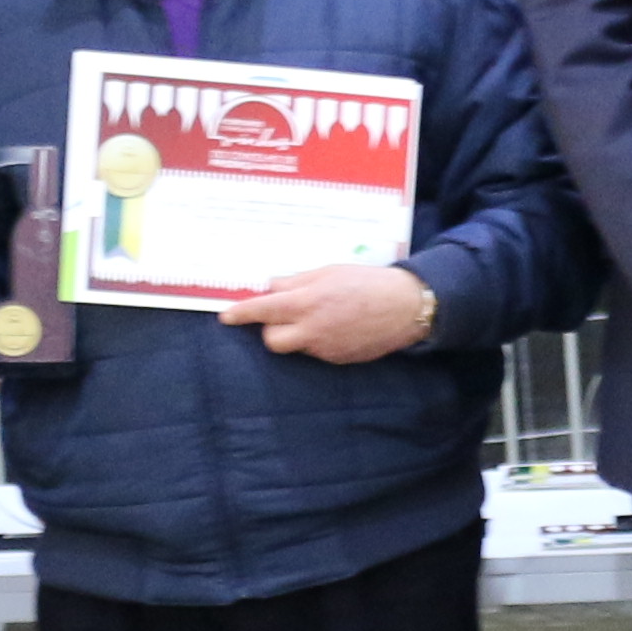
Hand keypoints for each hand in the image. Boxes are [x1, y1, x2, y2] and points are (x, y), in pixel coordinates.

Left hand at [224, 260, 439, 363]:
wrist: (405, 307)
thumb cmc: (368, 282)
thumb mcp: (329, 271)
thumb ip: (297, 281)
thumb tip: (272, 286)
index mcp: (308, 302)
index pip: (263, 310)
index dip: (241, 313)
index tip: (226, 316)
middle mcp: (312, 329)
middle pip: (272, 339)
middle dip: (272, 328)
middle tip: (285, 314)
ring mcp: (325, 348)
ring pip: (295, 346)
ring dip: (296, 334)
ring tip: (319, 317)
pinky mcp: (338, 359)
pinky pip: (316, 351)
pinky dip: (318, 339)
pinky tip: (337, 326)